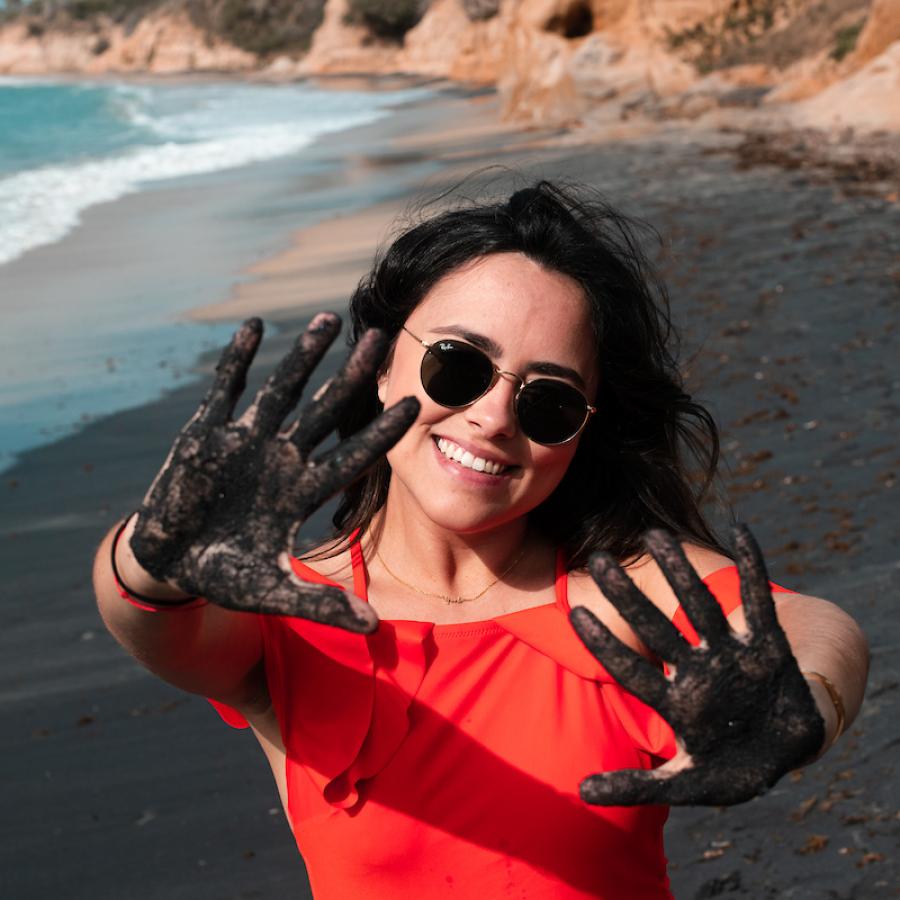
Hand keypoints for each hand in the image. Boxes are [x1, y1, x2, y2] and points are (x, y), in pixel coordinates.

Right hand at [128, 314, 417, 633]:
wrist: (170, 565)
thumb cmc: (225, 576)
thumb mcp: (272, 592)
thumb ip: (320, 604)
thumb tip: (376, 628)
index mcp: (301, 491)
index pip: (350, 454)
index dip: (380, 431)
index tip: (416, 404)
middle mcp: (281, 458)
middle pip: (325, 408)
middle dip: (351, 375)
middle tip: (383, 337)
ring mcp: (244, 442)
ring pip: (281, 389)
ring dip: (302, 355)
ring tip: (329, 318)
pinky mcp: (205, 433)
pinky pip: (225, 389)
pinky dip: (238, 360)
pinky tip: (255, 327)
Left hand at [570, 525, 824, 805]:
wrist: (788, 750)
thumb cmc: (733, 769)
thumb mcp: (686, 783)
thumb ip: (635, 786)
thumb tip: (580, 793)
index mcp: (677, 701)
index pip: (632, 667)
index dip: (606, 643)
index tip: (575, 612)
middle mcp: (699, 669)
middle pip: (658, 627)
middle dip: (630, 596)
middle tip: (603, 559)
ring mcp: (732, 655)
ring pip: (701, 605)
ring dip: (680, 572)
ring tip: (655, 535)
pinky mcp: (768, 646)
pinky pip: (760, 600)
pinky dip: (754, 565)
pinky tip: (741, 528)